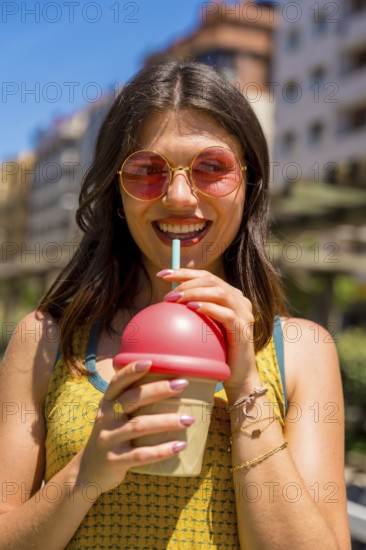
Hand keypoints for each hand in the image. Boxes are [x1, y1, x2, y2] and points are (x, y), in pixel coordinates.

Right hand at [77, 361, 191, 493]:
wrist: (86, 473)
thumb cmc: (111, 437)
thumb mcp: (113, 417)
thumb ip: (131, 403)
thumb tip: (170, 386)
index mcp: (106, 403)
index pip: (117, 382)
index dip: (132, 370)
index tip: (151, 361)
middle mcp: (105, 418)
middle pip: (132, 399)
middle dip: (158, 389)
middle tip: (183, 384)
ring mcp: (108, 439)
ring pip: (139, 426)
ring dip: (167, 421)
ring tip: (189, 419)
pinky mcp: (114, 461)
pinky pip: (141, 454)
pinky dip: (162, 450)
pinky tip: (180, 445)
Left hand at [158, 269, 259, 398]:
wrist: (238, 376)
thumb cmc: (219, 352)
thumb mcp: (204, 327)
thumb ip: (193, 310)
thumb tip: (167, 300)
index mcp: (231, 296)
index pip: (206, 276)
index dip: (184, 272)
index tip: (163, 274)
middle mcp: (240, 300)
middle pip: (212, 280)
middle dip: (186, 282)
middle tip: (167, 294)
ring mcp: (244, 312)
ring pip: (219, 292)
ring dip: (194, 293)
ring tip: (175, 299)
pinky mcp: (243, 327)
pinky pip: (224, 313)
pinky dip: (207, 307)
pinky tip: (191, 308)